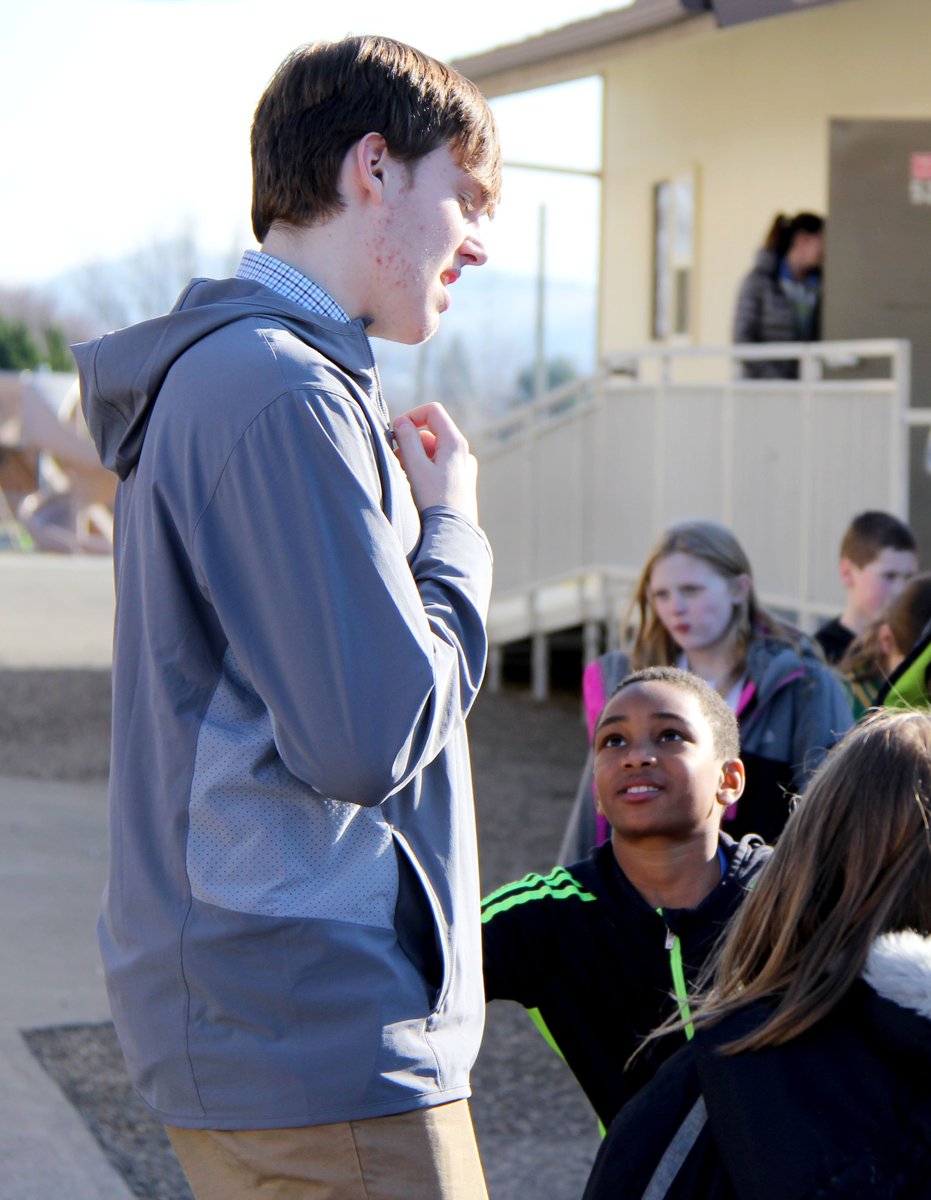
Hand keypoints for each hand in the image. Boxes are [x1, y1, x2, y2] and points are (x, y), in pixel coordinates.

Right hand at [393, 403, 477, 523]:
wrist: (453, 534)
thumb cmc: (434, 501)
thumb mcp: (416, 467)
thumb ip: (407, 440)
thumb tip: (401, 422)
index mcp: (455, 443)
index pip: (432, 411)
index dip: (412, 416)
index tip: (396, 433)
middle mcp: (463, 452)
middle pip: (430, 433)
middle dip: (409, 443)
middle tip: (395, 461)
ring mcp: (462, 467)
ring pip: (432, 451)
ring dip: (414, 458)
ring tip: (404, 476)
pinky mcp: (459, 482)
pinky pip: (437, 466)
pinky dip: (423, 469)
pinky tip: (415, 486)